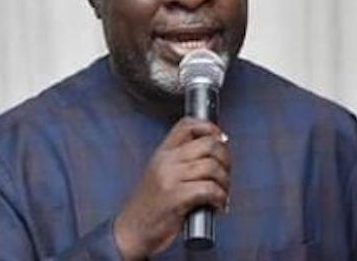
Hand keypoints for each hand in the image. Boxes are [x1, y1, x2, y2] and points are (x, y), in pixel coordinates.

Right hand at [113, 117, 229, 259]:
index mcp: (162, 153)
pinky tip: (218, 205)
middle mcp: (166, 161)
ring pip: (212, 167)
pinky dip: (220, 198)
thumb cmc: (149, 207)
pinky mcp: (176, 198)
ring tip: (222, 194)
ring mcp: (170, 178)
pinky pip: (209, 189)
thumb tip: (215, 153)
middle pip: (208, 144)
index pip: (187, 125)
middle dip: (225, 159)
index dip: (210, 128)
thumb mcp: (159, 174)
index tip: (221, 140)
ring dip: (225, 182)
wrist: (131, 231)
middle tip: (225, 174)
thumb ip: (181, 161)